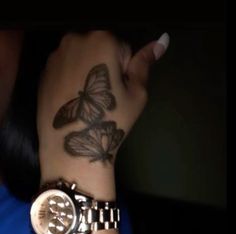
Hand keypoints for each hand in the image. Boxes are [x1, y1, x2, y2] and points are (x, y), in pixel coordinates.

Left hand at [37, 31, 168, 197]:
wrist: (75, 146)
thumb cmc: (111, 118)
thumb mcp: (136, 93)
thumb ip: (145, 63)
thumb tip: (162, 40)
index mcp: (102, 39)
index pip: (123, 49)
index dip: (124, 72)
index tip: (118, 92)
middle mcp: (75, 40)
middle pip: (100, 50)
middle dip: (105, 69)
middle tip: (103, 98)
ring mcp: (55, 56)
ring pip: (82, 59)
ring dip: (87, 74)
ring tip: (88, 103)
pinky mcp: (43, 73)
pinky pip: (65, 70)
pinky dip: (71, 81)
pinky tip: (73, 102)